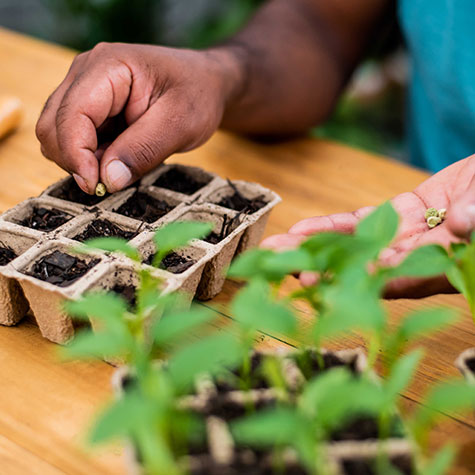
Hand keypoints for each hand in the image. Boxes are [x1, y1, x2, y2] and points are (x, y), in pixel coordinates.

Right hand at [36, 43, 241, 193]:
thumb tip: (108, 180)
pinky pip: (73, 139)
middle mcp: (86, 73)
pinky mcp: (89, 107)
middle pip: (52, 126)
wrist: (205, 82)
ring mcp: (83, 89)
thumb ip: (143, 150)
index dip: (76, 156)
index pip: (71, 115)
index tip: (97, 186)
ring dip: (82, 161)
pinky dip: (89, 157)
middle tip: (111, 181)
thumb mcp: (180, 124)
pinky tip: (118, 158)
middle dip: (75, 161)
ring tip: (122, 164)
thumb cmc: (197, 95)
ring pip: (57, 135)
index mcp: (108, 67)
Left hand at [262, 156, 474, 297]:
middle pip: (361, 268)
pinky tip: (302, 229)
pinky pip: (360, 222)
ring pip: (353, 245)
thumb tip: (461, 222)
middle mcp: (417, 259)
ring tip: (276, 247)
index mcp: (442, 266)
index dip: (352, 281)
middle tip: (277, 268)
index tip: (316, 282)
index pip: (395, 279)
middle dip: (319, 268)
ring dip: (313, 246)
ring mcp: (404, 237)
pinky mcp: (398, 216)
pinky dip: (332, 226)